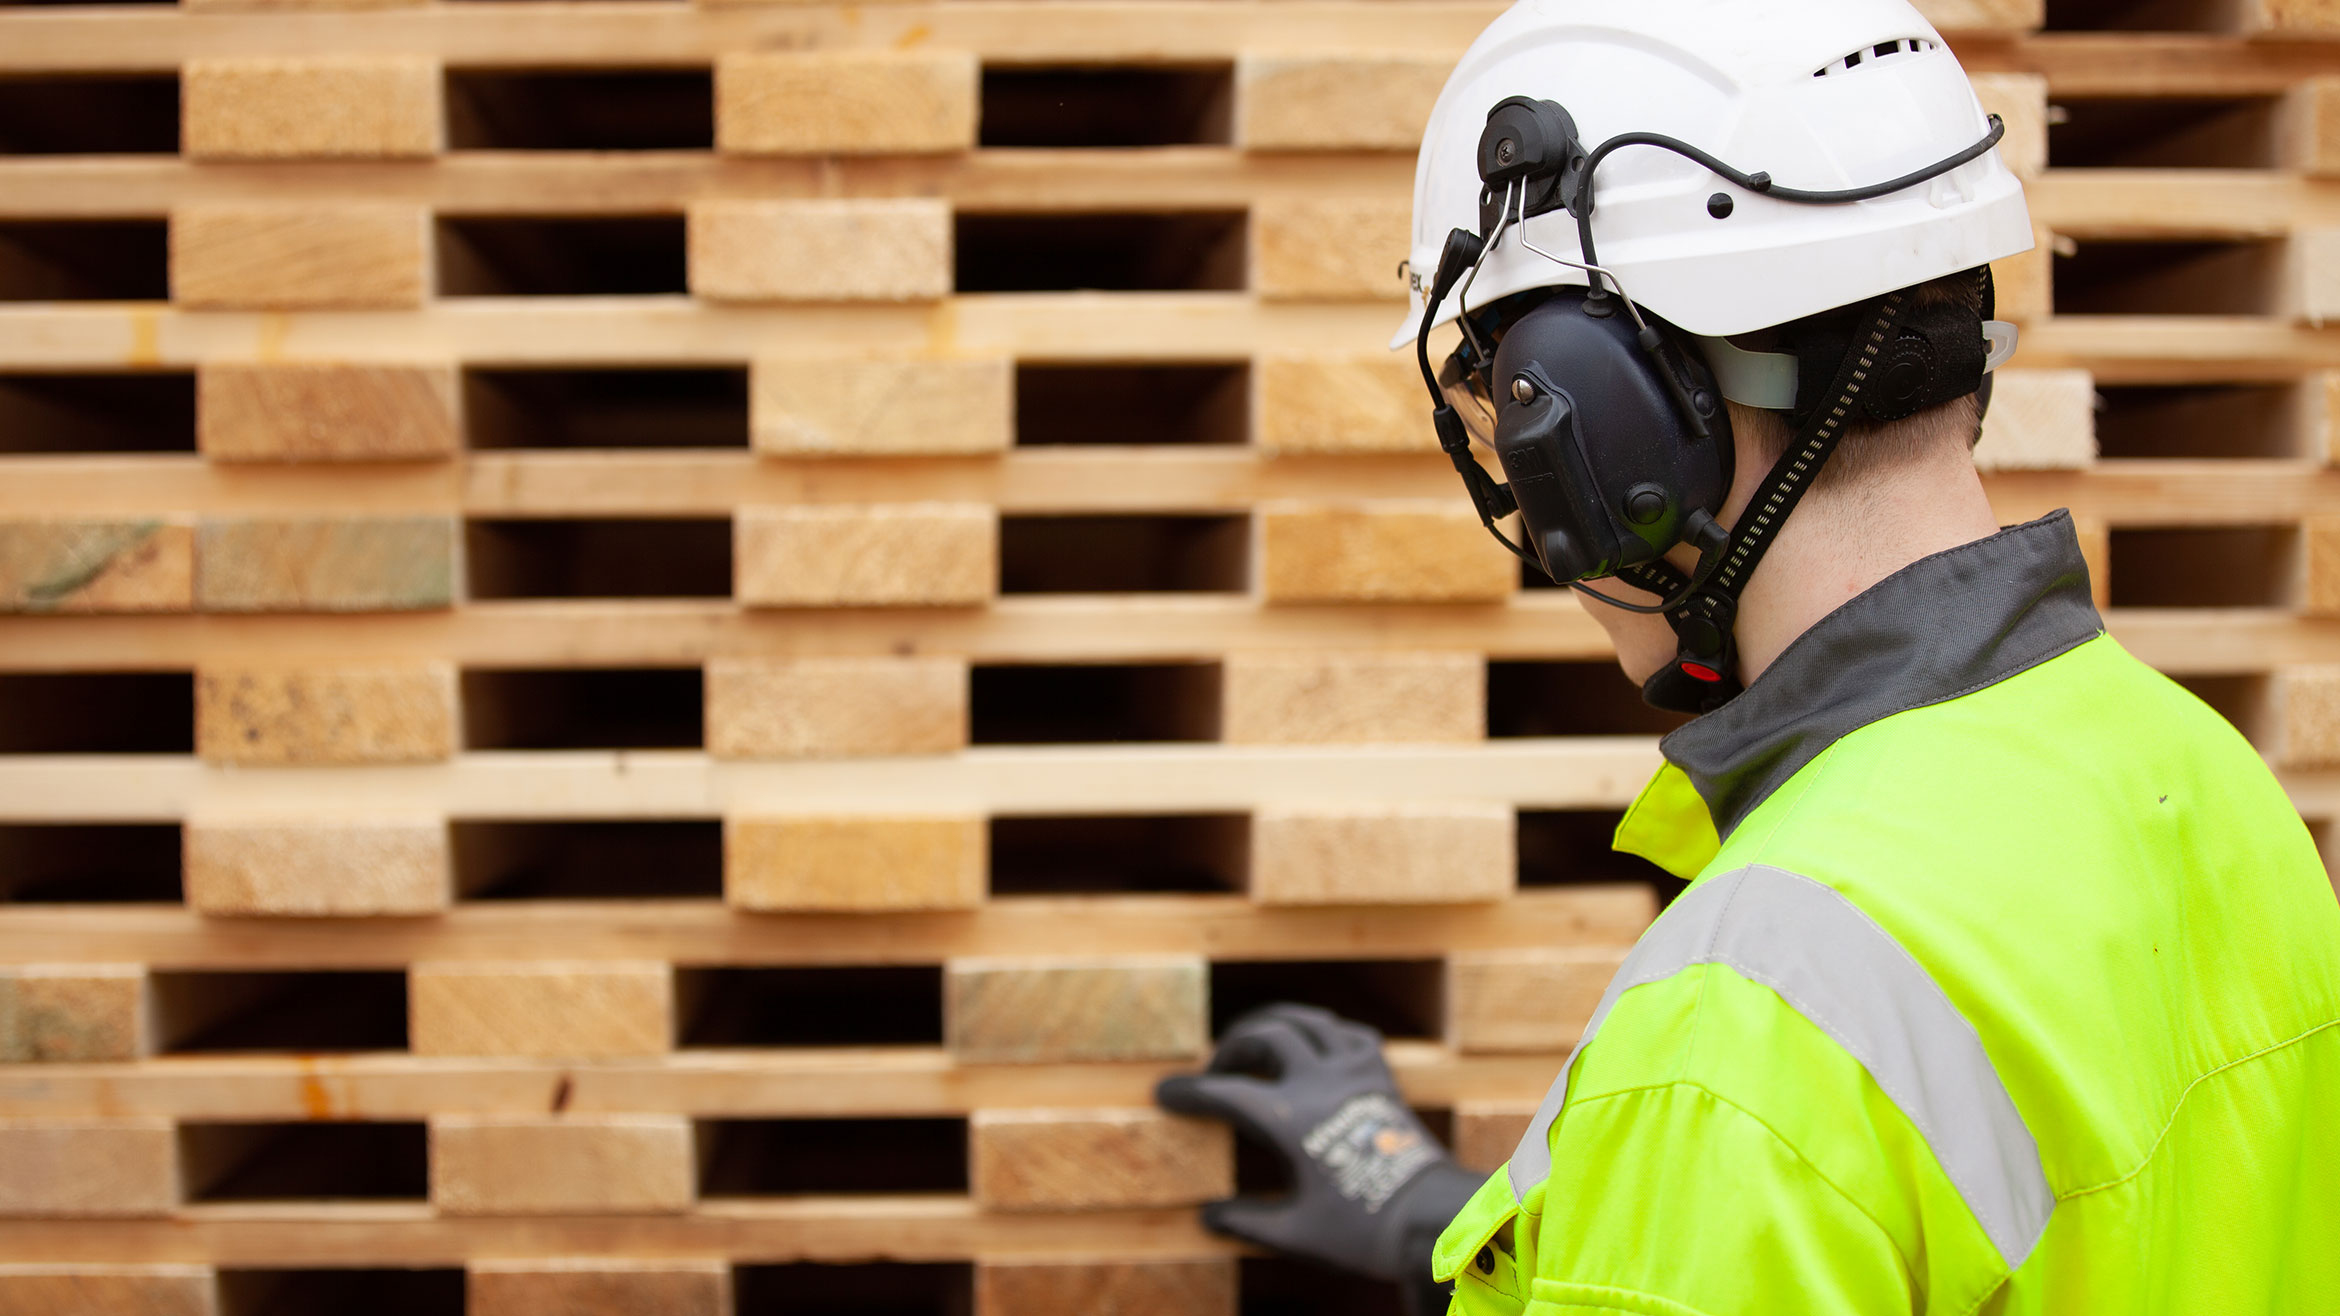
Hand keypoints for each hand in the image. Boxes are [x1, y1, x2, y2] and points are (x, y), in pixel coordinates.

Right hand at [1156, 1003, 1481, 1285]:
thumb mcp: (1298, 1232)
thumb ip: (1248, 1219)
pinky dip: (1324, 1031)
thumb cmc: (1364, 1230)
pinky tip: (1316, 1047)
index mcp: (1290, 1117)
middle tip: (1215, 1070)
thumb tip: (1208, 1217)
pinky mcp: (1381, 1077)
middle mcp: (1320, 1081)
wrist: (1434, 1219)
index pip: (1225, 1092)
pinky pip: (1349, 1034)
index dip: (1190, 1092)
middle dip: (1231, 1046)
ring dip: (1275, 1024)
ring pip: (1308, 1021)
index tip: (1165, 1093)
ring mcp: (1355, 1072)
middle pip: (1264, 1034)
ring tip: (1256, 1043)